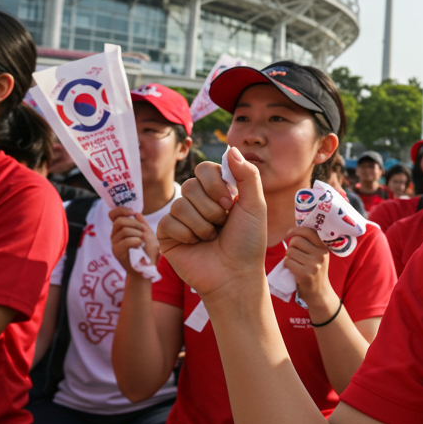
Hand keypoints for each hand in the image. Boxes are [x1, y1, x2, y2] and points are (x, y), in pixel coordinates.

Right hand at [109, 207, 157, 276]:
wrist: (147, 268)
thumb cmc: (149, 251)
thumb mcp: (148, 234)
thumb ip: (142, 223)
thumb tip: (137, 213)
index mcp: (121, 228)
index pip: (113, 214)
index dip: (121, 210)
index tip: (132, 212)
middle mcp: (115, 235)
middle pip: (119, 221)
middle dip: (135, 223)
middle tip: (144, 231)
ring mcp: (114, 243)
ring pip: (124, 230)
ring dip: (138, 233)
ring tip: (143, 240)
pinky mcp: (117, 252)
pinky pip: (126, 241)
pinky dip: (136, 241)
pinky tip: (141, 245)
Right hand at [156, 147, 268, 299]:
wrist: (236, 275)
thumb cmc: (248, 242)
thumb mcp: (255, 205)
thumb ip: (247, 175)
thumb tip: (231, 148)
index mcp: (217, 191)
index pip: (205, 169)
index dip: (216, 184)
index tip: (230, 204)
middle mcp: (197, 201)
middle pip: (191, 185)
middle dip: (211, 208)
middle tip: (223, 224)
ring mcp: (180, 217)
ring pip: (180, 205)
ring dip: (202, 224)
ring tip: (212, 237)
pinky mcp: (166, 234)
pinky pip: (168, 222)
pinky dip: (187, 234)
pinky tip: (196, 245)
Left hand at [282, 228, 335, 316]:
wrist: (319, 292)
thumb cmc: (315, 271)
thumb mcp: (319, 255)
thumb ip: (310, 243)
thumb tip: (293, 231)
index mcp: (324, 247)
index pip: (308, 231)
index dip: (296, 230)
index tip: (289, 234)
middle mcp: (321, 255)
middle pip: (296, 241)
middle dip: (291, 246)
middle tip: (294, 254)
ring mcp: (314, 265)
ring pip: (290, 251)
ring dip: (288, 257)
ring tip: (295, 263)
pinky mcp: (305, 274)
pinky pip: (287, 262)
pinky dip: (286, 265)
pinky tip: (292, 269)